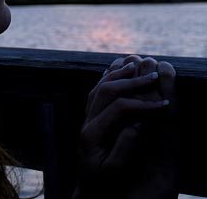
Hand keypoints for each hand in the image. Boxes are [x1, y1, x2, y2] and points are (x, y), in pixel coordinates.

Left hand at [73, 60, 170, 198]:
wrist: (88, 189)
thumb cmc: (104, 183)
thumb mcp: (115, 171)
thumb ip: (126, 147)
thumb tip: (138, 123)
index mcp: (92, 133)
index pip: (118, 107)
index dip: (143, 103)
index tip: (164, 104)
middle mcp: (87, 120)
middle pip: (107, 90)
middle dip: (132, 81)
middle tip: (154, 76)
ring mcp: (86, 115)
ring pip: (100, 85)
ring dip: (119, 73)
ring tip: (137, 64)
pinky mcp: (90, 114)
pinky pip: (97, 88)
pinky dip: (109, 75)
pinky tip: (120, 68)